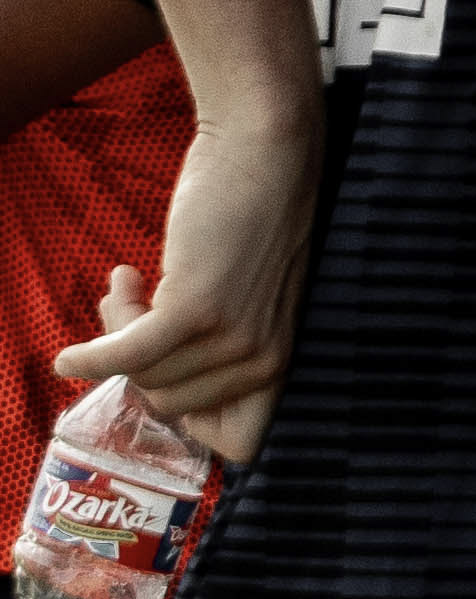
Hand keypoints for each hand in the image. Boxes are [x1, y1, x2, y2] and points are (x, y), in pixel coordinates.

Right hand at [55, 115, 322, 460]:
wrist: (265, 154)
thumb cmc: (251, 220)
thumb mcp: (251, 300)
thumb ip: (220, 345)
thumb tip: (151, 382)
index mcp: (283, 362)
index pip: (241, 444)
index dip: (190, 420)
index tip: (166, 378)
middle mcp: (265, 360)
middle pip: (168, 405)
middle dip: (139, 362)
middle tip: (140, 303)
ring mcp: (232, 337)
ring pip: (142, 376)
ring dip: (117, 331)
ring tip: (133, 281)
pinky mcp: (196, 309)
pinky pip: (124, 356)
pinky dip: (87, 359)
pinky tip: (68, 356)